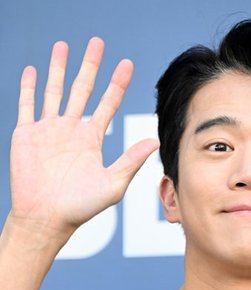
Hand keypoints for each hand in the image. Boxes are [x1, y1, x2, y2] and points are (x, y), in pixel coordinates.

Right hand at [9, 37, 158, 246]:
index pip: (107, 104)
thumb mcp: (112, 184)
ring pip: (54, 91)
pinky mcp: (27, 134)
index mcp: (91, 140)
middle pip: (82, 89)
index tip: (127, 64)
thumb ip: (131, 161)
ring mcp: (48, 130)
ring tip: (63, 46)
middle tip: (97, 42)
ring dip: (58, 68)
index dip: (117, 84)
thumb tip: (154, 140)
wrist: (47, 217)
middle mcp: (71, 131)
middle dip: (90, 66)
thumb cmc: (81, 207)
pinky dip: (28, 87)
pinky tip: (32, 70)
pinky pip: (27, 105)